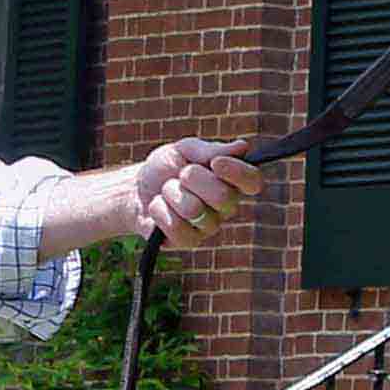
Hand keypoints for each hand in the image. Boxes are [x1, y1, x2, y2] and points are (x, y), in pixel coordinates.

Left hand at [127, 136, 263, 246]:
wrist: (135, 189)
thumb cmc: (166, 167)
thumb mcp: (185, 150)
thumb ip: (211, 150)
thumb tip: (243, 147)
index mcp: (231, 182)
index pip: (253, 182)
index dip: (238, 173)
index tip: (216, 163)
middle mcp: (226, 207)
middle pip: (223, 197)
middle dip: (193, 179)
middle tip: (181, 175)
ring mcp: (208, 226)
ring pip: (194, 210)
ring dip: (171, 193)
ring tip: (166, 191)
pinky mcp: (188, 241)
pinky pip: (176, 226)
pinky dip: (159, 209)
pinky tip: (159, 206)